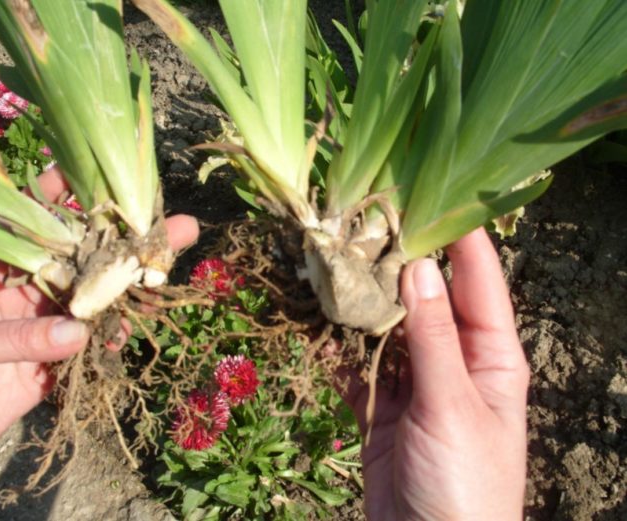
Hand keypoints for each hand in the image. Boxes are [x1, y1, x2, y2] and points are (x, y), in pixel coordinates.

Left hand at [0, 169, 198, 455]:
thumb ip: (19, 337)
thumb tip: (79, 331)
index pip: (35, 224)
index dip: (66, 198)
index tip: (105, 179)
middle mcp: (28, 289)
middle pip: (83, 259)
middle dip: (125, 242)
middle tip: (175, 227)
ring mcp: (45, 323)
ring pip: (95, 299)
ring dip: (129, 288)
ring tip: (167, 275)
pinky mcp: (55, 359)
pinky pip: (92, 341)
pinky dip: (112, 335)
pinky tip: (130, 328)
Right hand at [343, 228, 528, 520]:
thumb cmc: (465, 484)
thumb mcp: (454, 406)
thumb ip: (432, 338)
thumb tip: (418, 266)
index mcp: (490, 355)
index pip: (478, 279)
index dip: (457, 235)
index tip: (427, 191)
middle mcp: (453, 358)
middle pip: (423, 297)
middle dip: (395, 262)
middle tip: (359, 221)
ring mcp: (414, 381)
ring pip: (385, 326)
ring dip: (361, 301)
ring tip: (330, 260)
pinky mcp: (380, 405)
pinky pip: (357, 363)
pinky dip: (338, 345)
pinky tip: (317, 319)